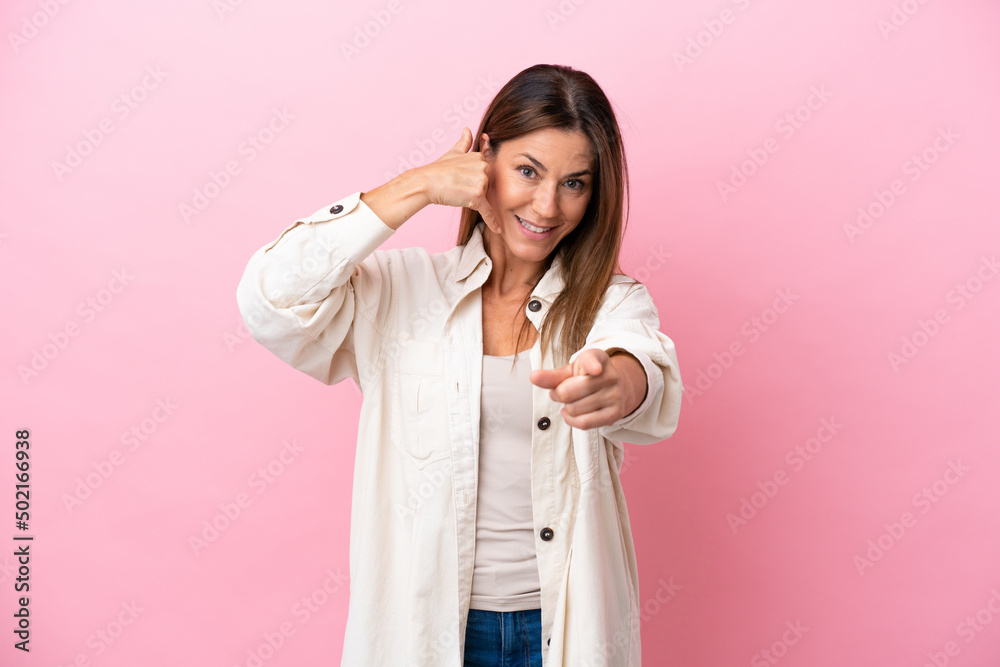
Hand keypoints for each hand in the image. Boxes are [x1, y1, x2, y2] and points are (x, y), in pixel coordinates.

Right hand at [413, 127, 499, 232]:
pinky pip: (488, 211)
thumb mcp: (453, 152)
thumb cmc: (437, 169)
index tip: (468, 182)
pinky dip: (492, 221)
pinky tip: (497, 230)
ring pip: (486, 197)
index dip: (478, 179)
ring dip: (476, 200)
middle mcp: (482, 166)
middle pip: (488, 185)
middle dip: (478, 190)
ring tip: (459, 195)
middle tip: (460, 188)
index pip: (487, 172)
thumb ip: (464, 143)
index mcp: (479, 156)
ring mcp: (481, 181)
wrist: (425, 182)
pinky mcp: (477, 196)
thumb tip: (467, 129)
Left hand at [529, 348, 645, 429]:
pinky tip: (571, 413)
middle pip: (568, 392)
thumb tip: (533, 377)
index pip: (592, 361)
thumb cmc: (587, 377)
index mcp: (597, 358)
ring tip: (572, 401)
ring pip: (574, 409)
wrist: (618, 388)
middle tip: (561, 391)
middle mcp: (610, 375)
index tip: (594, 369)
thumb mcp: (571, 371)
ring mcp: (614, 395)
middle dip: (558, 394)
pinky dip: (571, 420)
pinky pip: (584, 423)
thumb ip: (552, 376)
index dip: (592, 365)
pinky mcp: (615, 413)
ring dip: (566, 408)